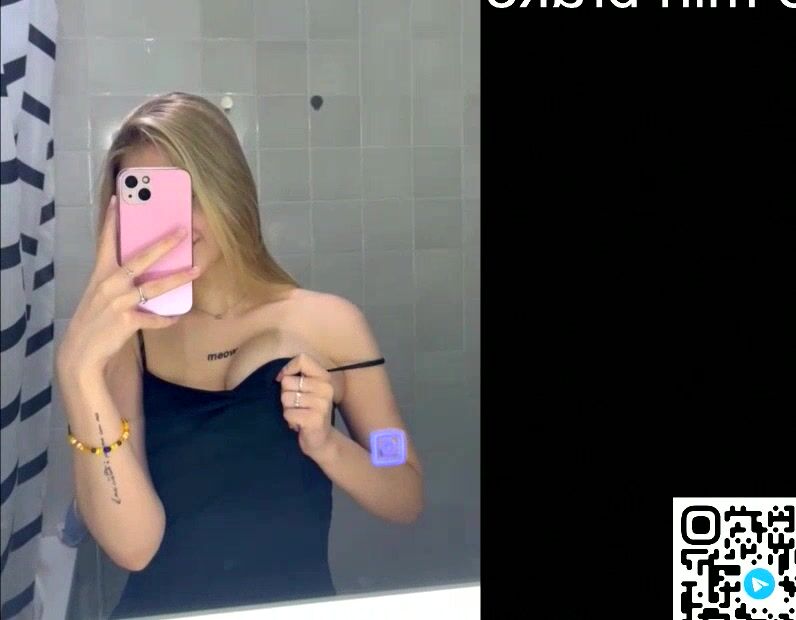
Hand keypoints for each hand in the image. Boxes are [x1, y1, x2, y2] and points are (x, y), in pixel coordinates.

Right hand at [56, 195, 201, 375]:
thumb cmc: (93, 321)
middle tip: (183, 232)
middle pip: (141, 259)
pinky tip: (177, 316)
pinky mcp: (127, 321)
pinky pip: (155, 318)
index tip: (116, 200)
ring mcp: (118, 302)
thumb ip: (116, 281)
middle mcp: (109, 284)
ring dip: (178, 278)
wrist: (81, 352)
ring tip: (196, 270)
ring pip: (155, 287)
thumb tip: (139, 271)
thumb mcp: (98, 295)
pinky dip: (167, 318)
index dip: (110, 221)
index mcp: (101, 274)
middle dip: (164, 244)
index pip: (105, 242)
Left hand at [276, 353, 335, 459]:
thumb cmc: (310, 412)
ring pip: (285, 397)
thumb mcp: (309, 390)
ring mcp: (322, 404)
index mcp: (325, 378)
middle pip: (287, 381)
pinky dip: (289, 420)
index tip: (285, 380)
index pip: (302, 359)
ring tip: (299, 414)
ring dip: (288, 409)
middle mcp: (326, 388)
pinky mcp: (314, 419)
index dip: (288, 369)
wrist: (322, 440)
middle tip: (298, 405)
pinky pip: (288, 413)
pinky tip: (299, 424)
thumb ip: (298, 377)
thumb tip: (280, 376)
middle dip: (286, 395)